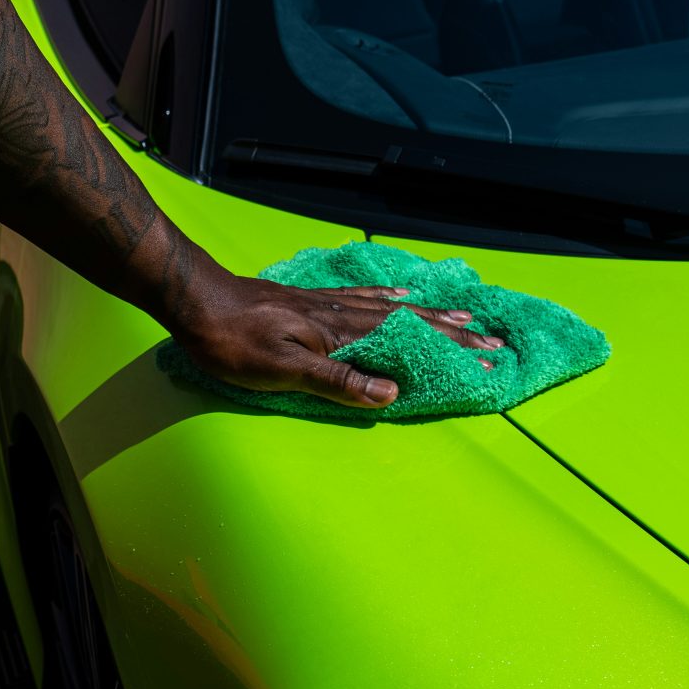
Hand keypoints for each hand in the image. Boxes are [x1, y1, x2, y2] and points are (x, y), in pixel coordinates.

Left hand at [167, 273, 506, 408]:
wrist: (195, 300)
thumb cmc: (232, 342)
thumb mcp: (283, 370)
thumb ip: (337, 381)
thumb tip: (390, 393)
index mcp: (341, 333)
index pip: (408, 342)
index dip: (448, 351)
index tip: (487, 357)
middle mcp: (342, 315)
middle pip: (410, 323)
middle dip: (453, 333)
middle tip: (493, 339)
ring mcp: (327, 306)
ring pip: (392, 310)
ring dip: (430, 315)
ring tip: (463, 315)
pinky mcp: (309, 302)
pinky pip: (362, 298)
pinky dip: (388, 298)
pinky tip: (398, 294)